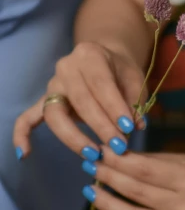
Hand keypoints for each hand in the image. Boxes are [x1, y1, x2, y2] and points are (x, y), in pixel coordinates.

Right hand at [13, 42, 146, 158]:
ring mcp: (52, 85)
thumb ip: (135, 101)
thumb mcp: (134, 79)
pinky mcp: (44, 101)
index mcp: (90, 55)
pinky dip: (23, 135)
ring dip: (73, 137)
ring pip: (55, 113)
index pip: (101, 84)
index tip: (128, 129)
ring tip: (93, 154)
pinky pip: (27, 117)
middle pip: (79, 100)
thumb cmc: (121, 71)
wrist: (105, 59)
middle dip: (100, 126)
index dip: (114, 108)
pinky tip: (25, 154)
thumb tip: (136, 125)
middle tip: (118, 147)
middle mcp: (66, 68)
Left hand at [83, 148, 184, 209]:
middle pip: (137, 192)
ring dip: (107, 205)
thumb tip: (112, 156)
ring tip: (91, 192)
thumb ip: (150, 161)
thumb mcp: (183, 160)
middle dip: (109, 178)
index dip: (117, 161)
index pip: (143, 169)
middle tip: (91, 167)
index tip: (99, 152)